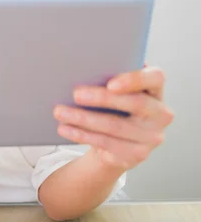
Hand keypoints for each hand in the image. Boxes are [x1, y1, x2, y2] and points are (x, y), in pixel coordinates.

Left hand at [53, 64, 173, 170]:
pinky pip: (106, 143)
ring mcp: (151, 137)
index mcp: (156, 90)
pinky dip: (82, 135)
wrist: (119, 144)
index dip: (135, 79)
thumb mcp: (119, 92)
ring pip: (115, 126)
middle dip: (103, 98)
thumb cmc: (116, 107)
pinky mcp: (136, 155)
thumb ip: (112, 78)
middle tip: (75, 94)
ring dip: (83, 118)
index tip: (110, 83)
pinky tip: (65, 128)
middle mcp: (160, 114)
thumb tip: (85, 66)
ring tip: (60, 111)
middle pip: (136, 103)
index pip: (156, 78)